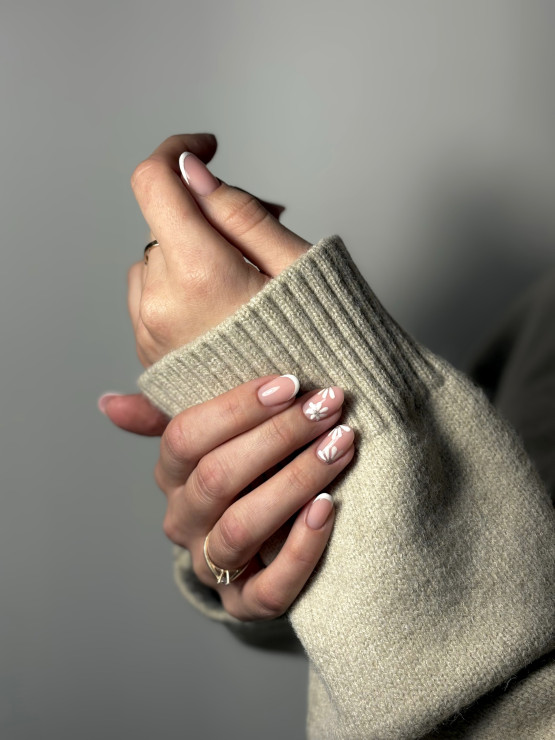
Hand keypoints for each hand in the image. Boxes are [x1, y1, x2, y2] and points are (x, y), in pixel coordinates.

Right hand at [103, 376, 354, 620]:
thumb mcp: (208, 438)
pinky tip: (329, 507)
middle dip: (279, 436)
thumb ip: (165, 417)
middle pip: (218, 477)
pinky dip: (302, 547)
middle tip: (328, 407)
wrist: (260, 541)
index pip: (185, 437)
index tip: (290, 383)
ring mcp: (212, 565)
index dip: (237, 408)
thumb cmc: (244, 470)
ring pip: (243, 526)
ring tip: (339, 446)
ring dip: (296, 481)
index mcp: (170, 476)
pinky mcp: (246, 602)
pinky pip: (271, 587)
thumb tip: (108, 403)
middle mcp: (184, 521)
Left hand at [127, 133, 310, 365]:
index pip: (155, 182)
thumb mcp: (294, 266)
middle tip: (260, 232)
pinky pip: (151, 300)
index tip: (207, 147)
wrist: (304, 421)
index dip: (178, 150)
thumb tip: (190, 169)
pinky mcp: (152, 358)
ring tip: (241, 279)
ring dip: (189, 255)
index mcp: (198, 276)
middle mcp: (160, 307)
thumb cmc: (317, 346)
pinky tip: (221, 308)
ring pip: (154, 262)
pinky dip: (180, 290)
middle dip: (205, 216)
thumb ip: (239, 211)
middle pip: (164, 225)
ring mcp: (151, 337)